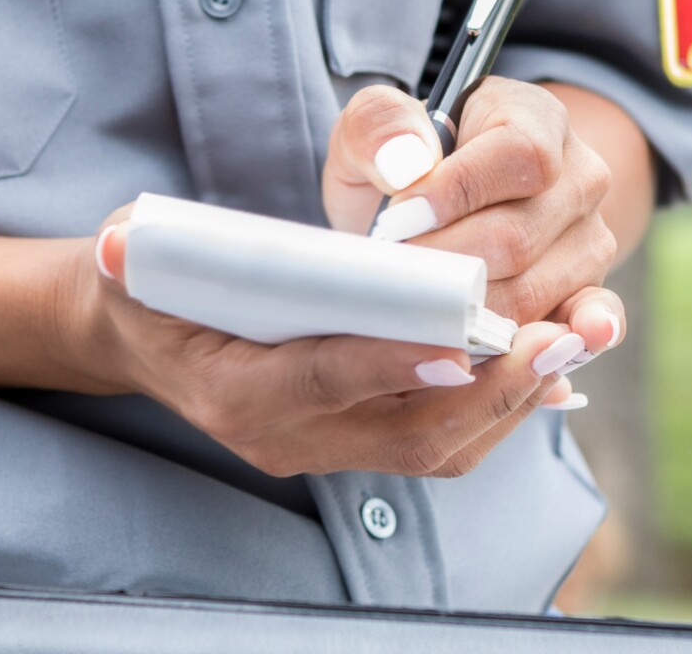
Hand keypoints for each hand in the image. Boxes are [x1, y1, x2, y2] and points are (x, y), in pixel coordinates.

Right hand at [50, 209, 625, 478]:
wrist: (140, 337)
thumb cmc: (145, 286)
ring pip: (434, 445)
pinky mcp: (350, 440)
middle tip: (555, 338)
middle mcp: (282, 437)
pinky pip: (436, 438)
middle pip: (403, 431)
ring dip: (506, 400)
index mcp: (230, 394)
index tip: (463, 337)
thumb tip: (123, 244)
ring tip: (567, 345)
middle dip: (486, 389)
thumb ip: (131, 250)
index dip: (392, 362)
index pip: (321, 382)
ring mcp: (320, 448)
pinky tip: (538, 365)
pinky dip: (492, 406)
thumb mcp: (132, 255)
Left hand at [322, 78, 616, 328]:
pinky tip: (543, 350)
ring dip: (463, 309)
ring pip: (533, 290)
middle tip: (389, 273)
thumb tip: (406, 164)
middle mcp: (579, 178)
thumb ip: (377, 126)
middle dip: (443, 263)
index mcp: (534, 119)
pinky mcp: (585, 292)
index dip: (456, 192)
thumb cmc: (400, 168)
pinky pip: (588, 320)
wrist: (426, 211)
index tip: (396, 220)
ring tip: (414, 305)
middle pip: (518, 236)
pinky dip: (564, 339)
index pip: (519, 156)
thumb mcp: (369, 133)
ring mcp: (588, 239)